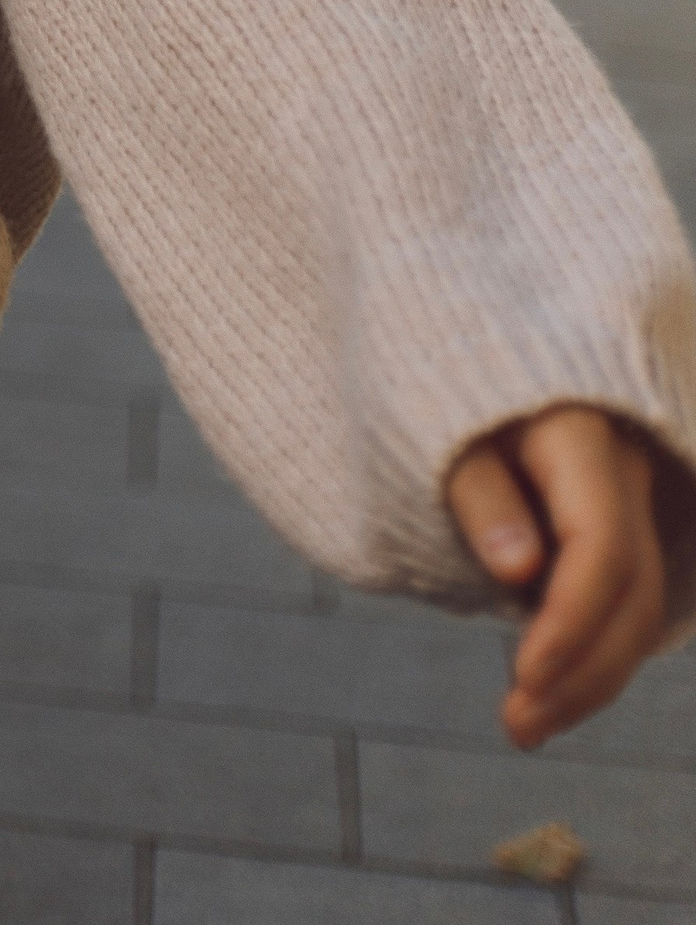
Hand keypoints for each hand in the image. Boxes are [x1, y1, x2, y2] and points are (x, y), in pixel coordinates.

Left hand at [446, 405, 671, 746]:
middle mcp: (624, 474)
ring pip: (638, 610)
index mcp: (583, 438)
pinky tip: (545, 694)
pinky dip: (588, 653)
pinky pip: (619, 602)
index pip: (604, 547)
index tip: (525, 678)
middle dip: (582, 672)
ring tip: (524, 726)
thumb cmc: (440, 385)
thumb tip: (518, 570)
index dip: (572, 620)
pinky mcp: (615, 532)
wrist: (460, 352)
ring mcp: (630, 504)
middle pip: (632, 594)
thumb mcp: (440, 425)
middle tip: (517, 725)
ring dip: (589, 678)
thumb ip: (480, 494)